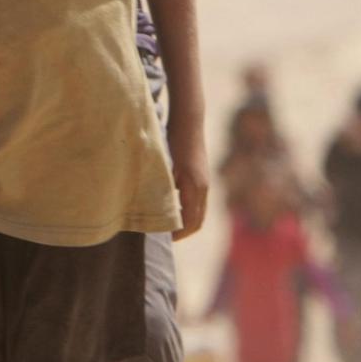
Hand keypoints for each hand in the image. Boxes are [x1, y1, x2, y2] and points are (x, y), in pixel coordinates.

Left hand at [170, 126, 209, 240]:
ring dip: (186, 223)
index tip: (162, 239)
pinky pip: (198, 203)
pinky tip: (173, 209)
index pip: (190, 222)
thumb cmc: (174, 142)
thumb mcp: (166, 168)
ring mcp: (205, 183)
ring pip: (199, 213)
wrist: (189, 121)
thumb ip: (163, 190)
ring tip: (167, 227)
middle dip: (183, 233)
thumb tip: (155, 213)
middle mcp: (203, 188)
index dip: (177, 235)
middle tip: (164, 238)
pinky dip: (188, 212)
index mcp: (194, 188)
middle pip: (197, 222)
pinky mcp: (203, 178)